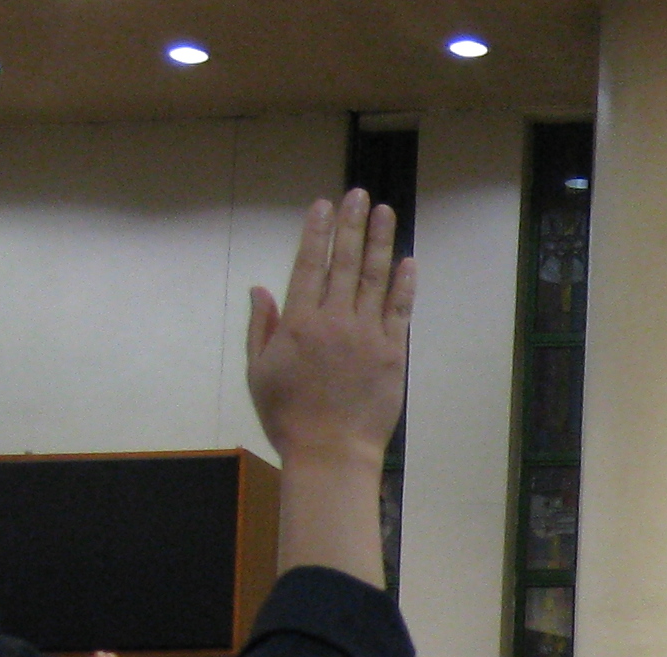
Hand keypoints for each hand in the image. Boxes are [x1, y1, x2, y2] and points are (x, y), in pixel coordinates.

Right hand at [246, 189, 414, 468]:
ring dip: (380, 242)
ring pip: (375, 278)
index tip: (324, 206)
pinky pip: (401, 311)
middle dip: (351, 225)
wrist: (331, 452)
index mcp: (298, 322)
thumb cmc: (288, 416)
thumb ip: (260, 326)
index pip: (308, 265)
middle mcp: (334, 319)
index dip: (316, 232)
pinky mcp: (394, 353)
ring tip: (385, 213)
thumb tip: (260, 288)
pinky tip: (407, 260)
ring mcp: (368, 335)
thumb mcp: (258, 371)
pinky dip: (405, 284)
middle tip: (359, 195)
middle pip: (345, 262)